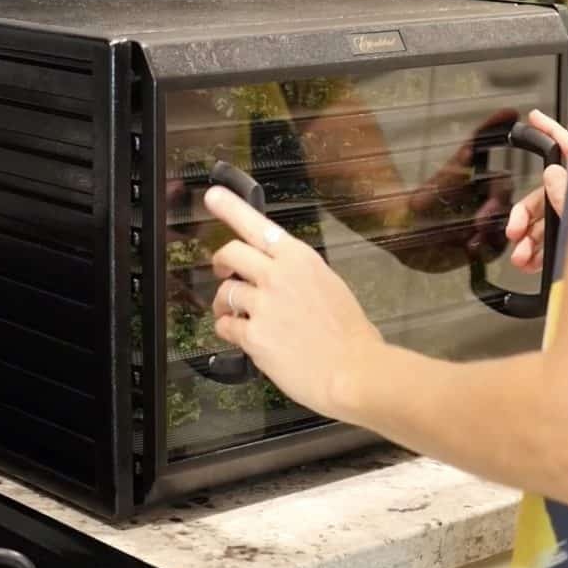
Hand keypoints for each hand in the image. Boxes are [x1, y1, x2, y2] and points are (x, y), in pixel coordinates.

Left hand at [204, 185, 383, 419]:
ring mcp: (263, 305)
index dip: (231, 208)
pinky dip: (228, 330)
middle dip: (220, 261)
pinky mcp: (253, 335)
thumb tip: (277, 277)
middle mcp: (278, 275)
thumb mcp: (330, 286)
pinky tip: (242, 336)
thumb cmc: (350, 335)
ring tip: (234, 314)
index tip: (213, 195)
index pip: (258, 225)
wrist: (354, 371)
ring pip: (224, 292)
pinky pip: (225, 326)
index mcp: (300, 259)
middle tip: (221, 270)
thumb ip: (298, 276)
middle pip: (230, 253)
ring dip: (224, 303)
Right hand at [506, 110, 567, 272]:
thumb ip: (566, 192)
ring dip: (526, 241)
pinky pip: (550, 242)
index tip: (535, 118)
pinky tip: (529, 262)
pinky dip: (536, 253)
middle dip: (523, 216)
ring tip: (522, 257)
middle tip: (514, 230)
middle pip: (542, 195)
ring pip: (543, 223)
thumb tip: (551, 175)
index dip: (549, 129)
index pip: (567, 146)